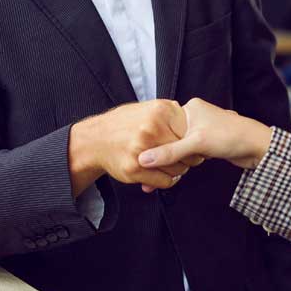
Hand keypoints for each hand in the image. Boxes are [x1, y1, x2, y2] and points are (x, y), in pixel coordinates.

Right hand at [69, 100, 195, 194]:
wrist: (95, 140)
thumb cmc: (123, 124)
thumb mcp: (147, 109)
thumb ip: (169, 114)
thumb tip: (195, 122)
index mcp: (160, 111)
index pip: (192, 131)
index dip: (195, 141)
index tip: (193, 147)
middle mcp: (151, 129)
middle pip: (187, 151)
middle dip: (188, 158)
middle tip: (184, 159)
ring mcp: (143, 150)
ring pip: (178, 168)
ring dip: (178, 170)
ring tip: (170, 165)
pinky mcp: (135, 169)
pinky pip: (166, 181)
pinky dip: (167, 180)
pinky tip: (161, 173)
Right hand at [138, 97, 273, 171]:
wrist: (258, 147)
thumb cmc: (231, 137)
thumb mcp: (196, 143)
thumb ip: (169, 152)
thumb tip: (143, 159)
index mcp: (189, 108)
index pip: (163, 125)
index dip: (151, 142)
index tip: (137, 157)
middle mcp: (194, 116)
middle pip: (168, 137)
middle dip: (157, 156)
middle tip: (143, 172)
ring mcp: (200, 130)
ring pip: (177, 147)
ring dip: (168, 162)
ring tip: (152, 177)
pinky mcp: (206, 144)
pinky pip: (186, 154)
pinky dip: (179, 164)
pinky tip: (170, 175)